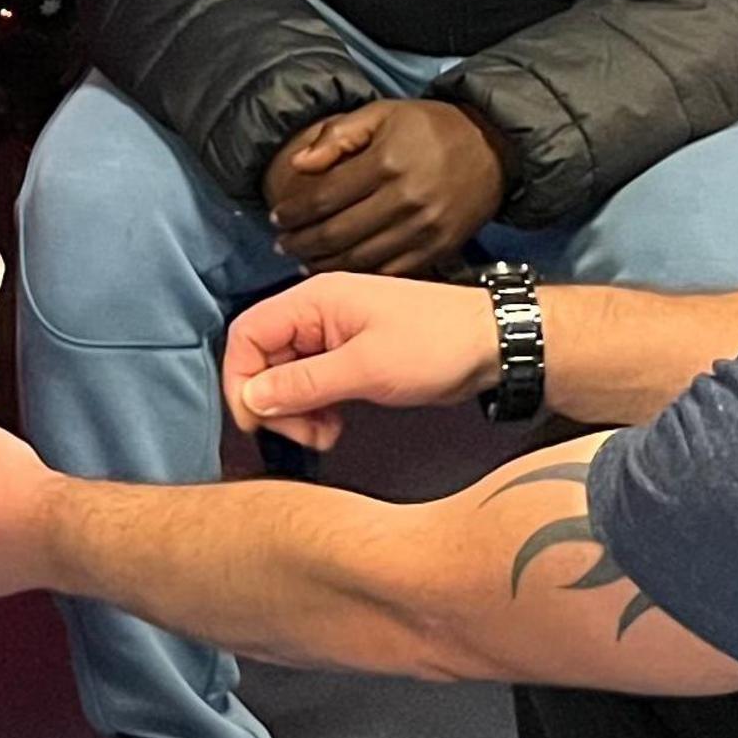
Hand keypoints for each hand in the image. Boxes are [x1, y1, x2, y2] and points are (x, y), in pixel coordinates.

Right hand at [220, 273, 500, 450]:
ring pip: (288, 375)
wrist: (495, 343)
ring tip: (324, 435)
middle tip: (304, 435)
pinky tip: (336, 427)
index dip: (241, 379)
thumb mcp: (366, 369)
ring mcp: (334, 335)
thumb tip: (251, 398)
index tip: (257, 421)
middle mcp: (317, 314)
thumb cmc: (437, 345)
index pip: (247, 335)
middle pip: (264, 358)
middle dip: (274, 402)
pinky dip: (317, 408)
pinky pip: (314, 382)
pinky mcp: (352, 356)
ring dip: (296, 410)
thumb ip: (304, 384)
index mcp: (313, 302)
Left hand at [261, 100, 504, 275]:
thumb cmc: (429, 127)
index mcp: (387, 163)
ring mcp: (425, 229)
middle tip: (282, 244)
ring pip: (361, 258)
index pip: (324, 197)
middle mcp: (406, 199)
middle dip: (302, 242)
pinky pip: (392, 271)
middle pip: (338, 233)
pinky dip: (362, 276)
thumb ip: (337, 136)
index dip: (294, 212)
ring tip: (303, 261)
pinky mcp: (441, 248)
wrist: (493, 147)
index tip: (276, 217)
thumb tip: (298, 165)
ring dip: (325, 264)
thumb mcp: (381, 114)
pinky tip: (341, 272)